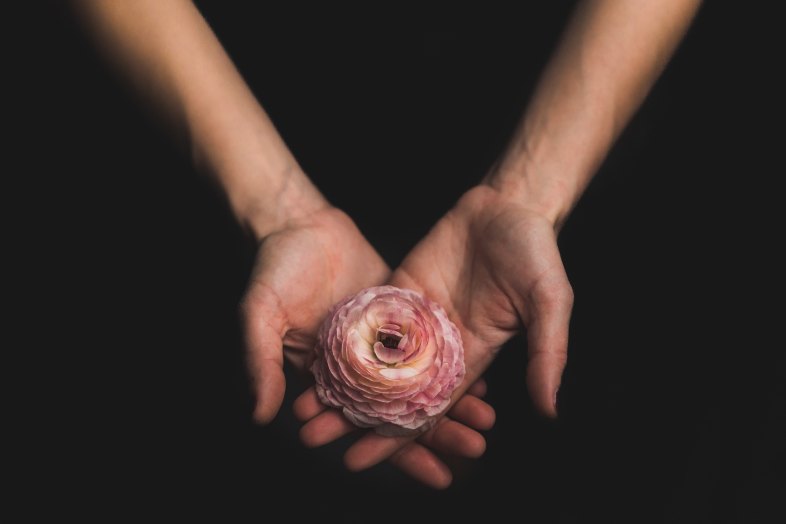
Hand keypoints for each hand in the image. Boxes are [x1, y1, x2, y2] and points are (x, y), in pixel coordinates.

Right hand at [242, 205, 495, 486]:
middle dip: (439, 435)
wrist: (300, 221)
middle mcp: (358, 365)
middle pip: (403, 411)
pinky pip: (431, 343)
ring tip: (485, 421)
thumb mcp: (260, 313)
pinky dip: (453, 363)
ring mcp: (382, 340)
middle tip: (473, 449)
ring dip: (453, 403)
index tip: (437, 475)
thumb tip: (259, 415)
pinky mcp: (400, 312)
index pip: (364, 426)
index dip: (397, 453)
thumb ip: (259, 361)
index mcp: (327, 377)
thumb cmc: (274, 268)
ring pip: (422, 381)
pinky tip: (483, 378)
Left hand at [299, 184, 573, 471]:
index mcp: (471, 356)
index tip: (357, 460)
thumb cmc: (536, 253)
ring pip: (372, 357)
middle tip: (312, 437)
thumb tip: (549, 408)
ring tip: (303, 404)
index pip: (427, 408)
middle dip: (354, 416)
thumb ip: (547, 352)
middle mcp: (439, 344)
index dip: (394, 437)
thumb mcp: (550, 302)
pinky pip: (369, 316)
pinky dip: (342, 338)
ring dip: (340, 381)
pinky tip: (313, 354)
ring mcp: (416, 316)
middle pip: (390, 390)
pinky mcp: (400, 288)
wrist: (508, 205)